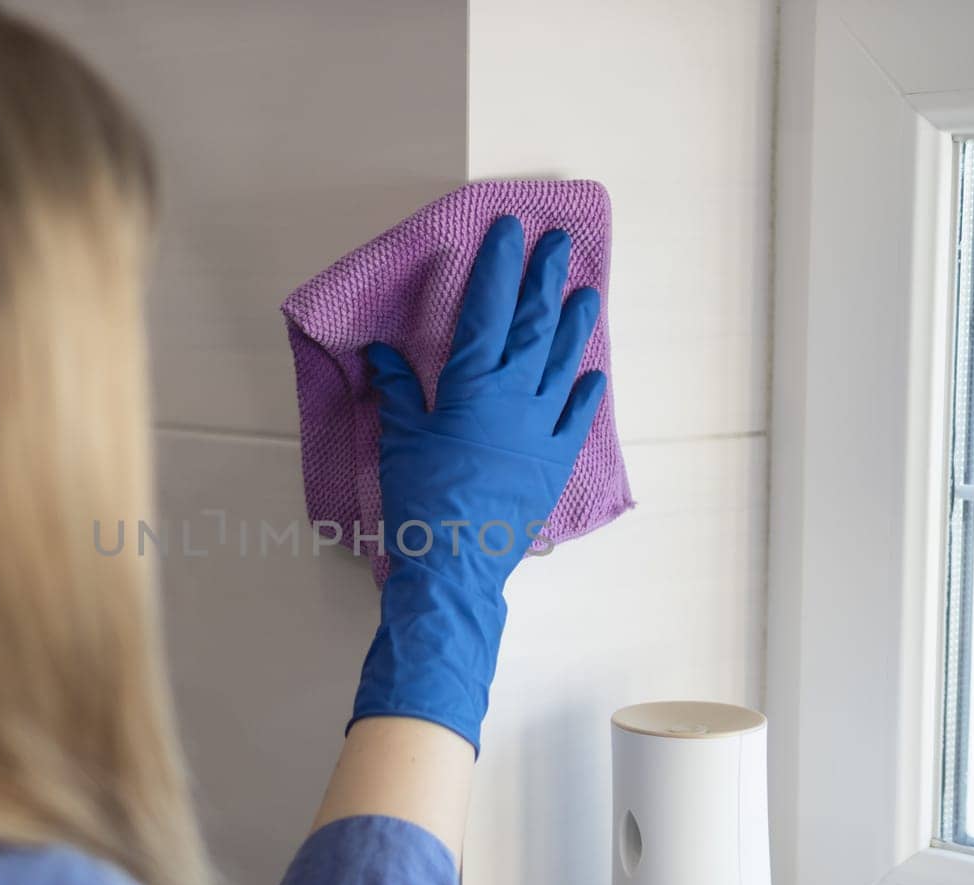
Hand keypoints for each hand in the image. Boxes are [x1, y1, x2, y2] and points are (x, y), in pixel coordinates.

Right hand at [351, 215, 605, 751]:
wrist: (456, 565)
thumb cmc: (420, 500)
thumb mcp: (399, 440)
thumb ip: (398, 391)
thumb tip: (383, 352)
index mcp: (473, 383)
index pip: (486, 309)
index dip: (497, 266)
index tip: (508, 231)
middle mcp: (516, 396)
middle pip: (533, 324)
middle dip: (543, 279)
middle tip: (556, 244)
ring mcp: (543, 428)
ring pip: (563, 363)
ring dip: (574, 325)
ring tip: (586, 293)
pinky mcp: (555, 462)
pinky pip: (576, 419)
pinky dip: (583, 395)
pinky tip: (590, 376)